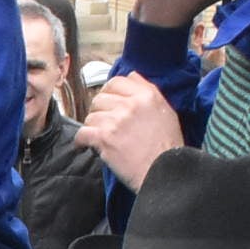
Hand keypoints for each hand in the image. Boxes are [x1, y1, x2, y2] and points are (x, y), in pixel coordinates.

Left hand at [75, 72, 184, 189]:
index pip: (117, 82)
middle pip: (100, 98)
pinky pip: (83, 133)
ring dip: (93, 127)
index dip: (109, 92)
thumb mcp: (166, 111)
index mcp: (147, 95)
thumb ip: (148, 91)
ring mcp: (116, 120)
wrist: (165, 171)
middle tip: (104, 123)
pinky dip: (81, 141)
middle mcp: (131, 104)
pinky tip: (85, 145)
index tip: (108, 103)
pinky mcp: (105, 138)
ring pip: (91, 116)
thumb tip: (131, 76)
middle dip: (100, 111)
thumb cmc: (167, 146)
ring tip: (100, 137)